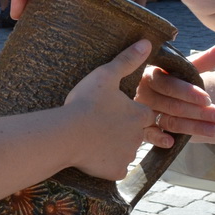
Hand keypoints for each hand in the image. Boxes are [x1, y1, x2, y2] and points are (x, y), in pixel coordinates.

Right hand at [62, 40, 158, 178]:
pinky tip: (94, 158)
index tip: (117, 112)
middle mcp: (138, 136)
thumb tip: (147, 42)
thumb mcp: (105, 75)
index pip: (146, 115)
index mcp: (139, 114)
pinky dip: (108, 166)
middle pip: (137, 135)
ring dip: (116, 148)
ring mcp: (127, 155)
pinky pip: (116, 170)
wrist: (67, 133)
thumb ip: (127, 60)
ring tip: (95, 141)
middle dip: (125, 132)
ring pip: (126, 152)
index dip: (133, 113)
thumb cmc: (86, 102)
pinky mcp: (116, 171)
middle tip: (103, 127)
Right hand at [137, 43, 214, 140]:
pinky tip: (174, 143)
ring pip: (168, 121)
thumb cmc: (168, 79)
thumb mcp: (181, 69)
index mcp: (151, 75)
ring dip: (192, 128)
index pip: (170, 85)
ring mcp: (139, 112)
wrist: (147, 93)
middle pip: (172, 105)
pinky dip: (159, 139)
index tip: (209, 99)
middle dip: (200, 112)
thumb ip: (202, 60)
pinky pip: (148, 135)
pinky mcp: (139, 127)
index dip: (189, 93)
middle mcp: (144, 93)